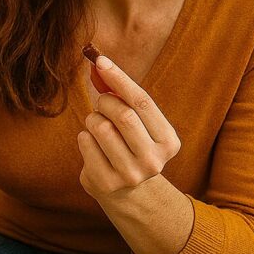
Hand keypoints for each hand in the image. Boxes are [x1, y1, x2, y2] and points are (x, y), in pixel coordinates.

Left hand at [78, 54, 181, 202]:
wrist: (126, 192)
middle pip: (123, 115)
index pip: (143, 102)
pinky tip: (93, 146)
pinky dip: (84, 137)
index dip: (119, 79)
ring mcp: (130, 175)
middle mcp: (153, 161)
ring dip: (93, 119)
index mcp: (168, 141)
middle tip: (102, 104)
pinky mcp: (106, 183)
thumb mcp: (138, 124)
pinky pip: (85, 142)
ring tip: (98, 127)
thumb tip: (101, 64)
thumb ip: (125, 98)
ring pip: (101, 128)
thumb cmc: (130, 144)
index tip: (100, 61)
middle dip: (106, 102)